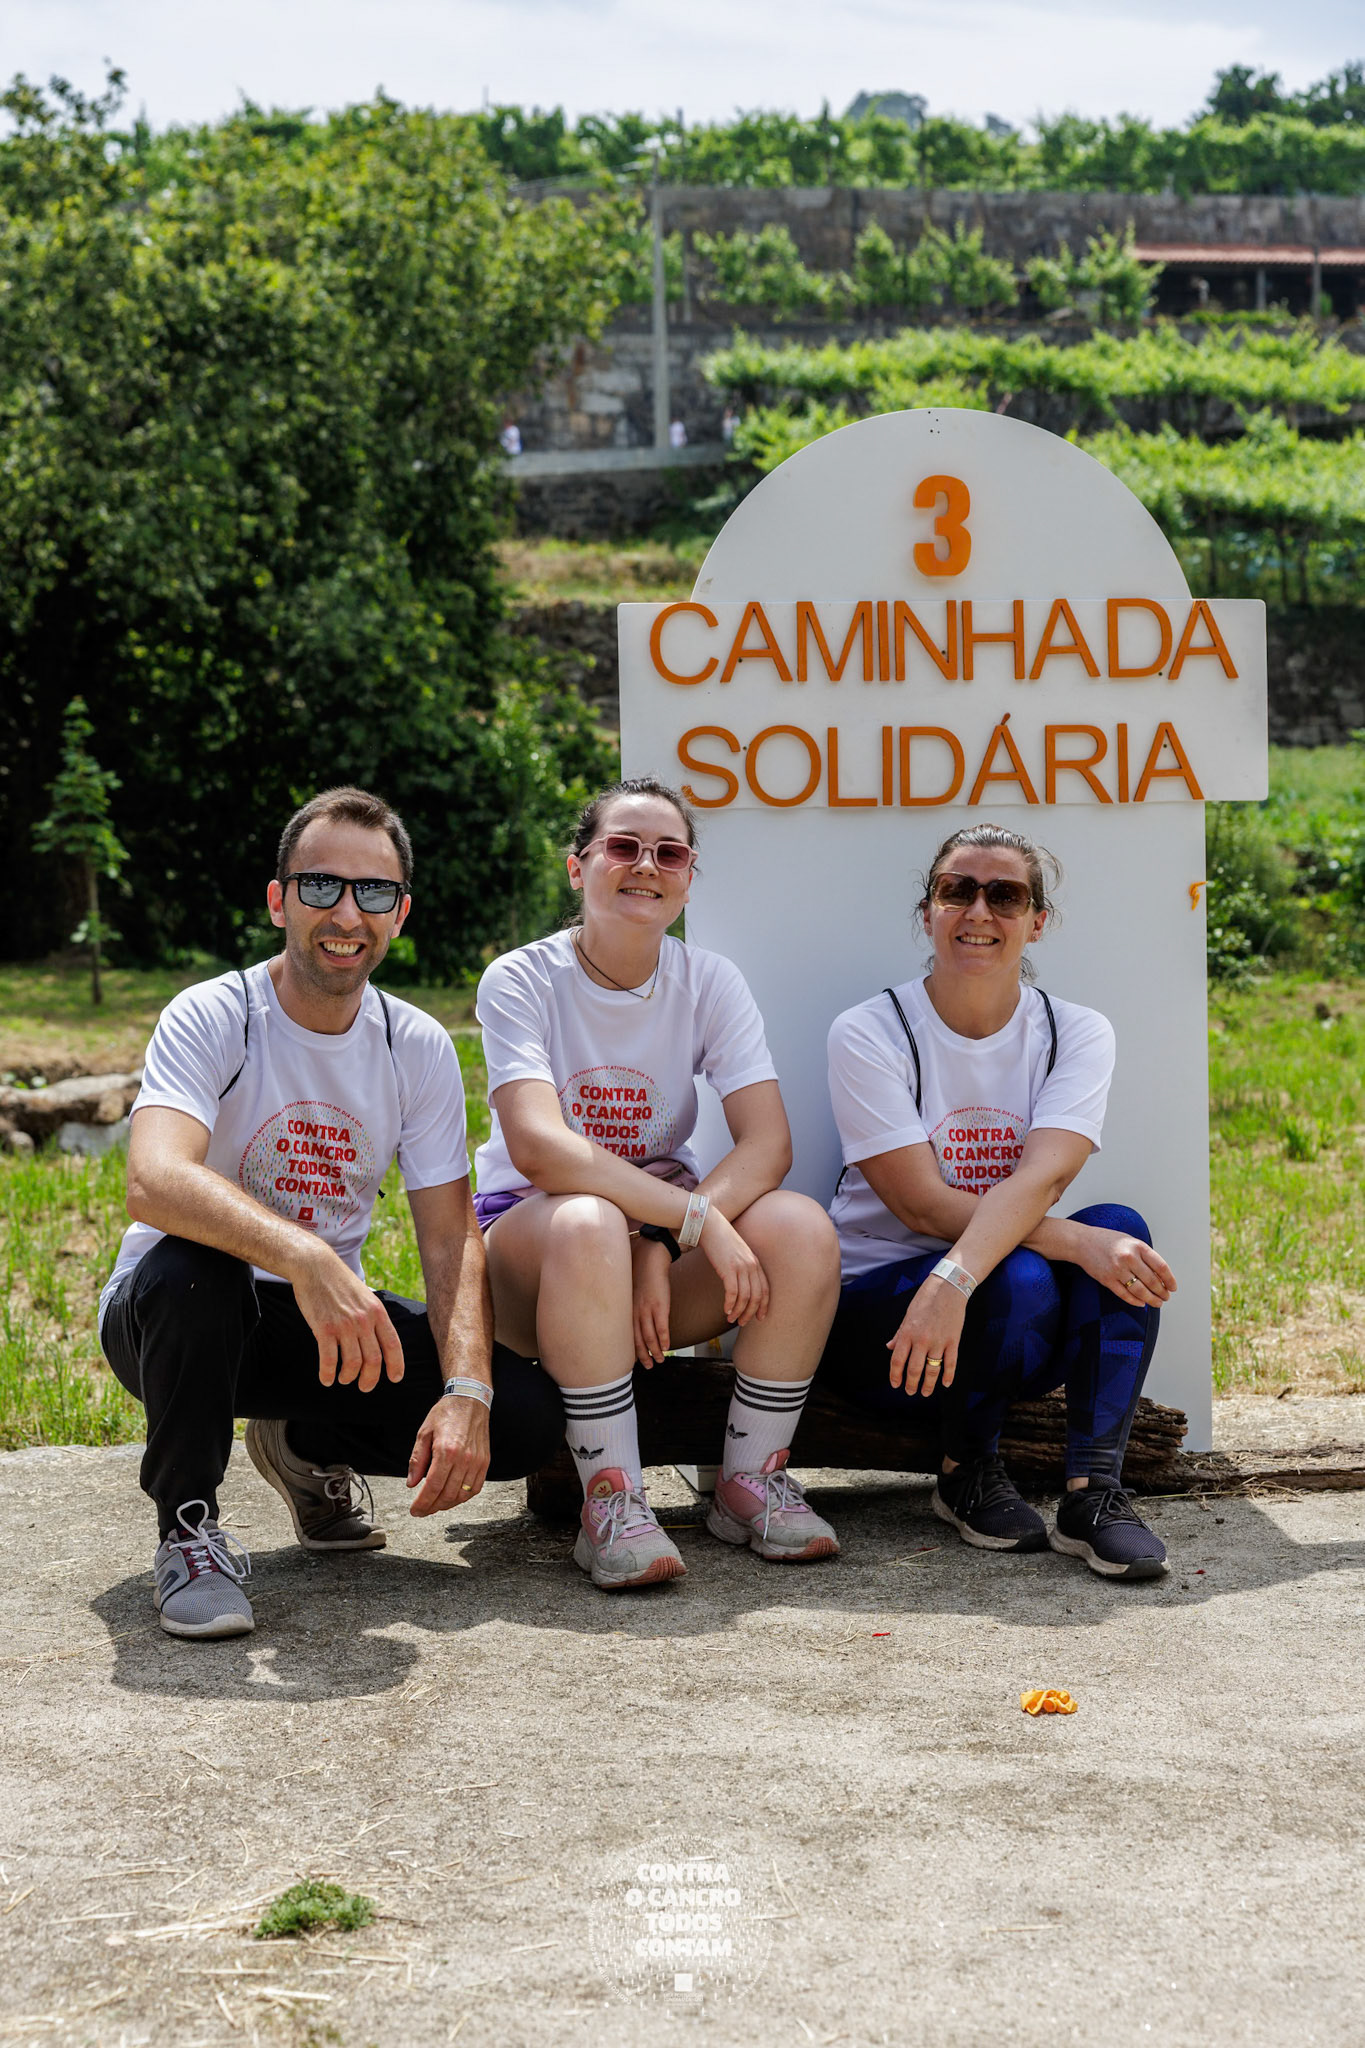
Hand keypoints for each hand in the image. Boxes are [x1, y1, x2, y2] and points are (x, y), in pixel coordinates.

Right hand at [291, 1243, 403, 1391]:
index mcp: (377, 1312)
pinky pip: (329, 1360)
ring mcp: (344, 1325)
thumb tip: (379, 1337)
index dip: (396, 1365)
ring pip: (352, 1363)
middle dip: (370, 1378)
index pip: (393, 1344)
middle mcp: (364, 1320)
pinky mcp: (324, 1328)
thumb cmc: (339, 1283)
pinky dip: (328, 1374)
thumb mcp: (365, 1296)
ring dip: (349, 1377)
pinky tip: (326, 1379)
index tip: (395, 1378)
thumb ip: (372, 1316)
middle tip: (365, 1387)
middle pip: (373, 1359)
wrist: (315, 1266)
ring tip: (344, 1379)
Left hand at [406, 1395, 491, 1514]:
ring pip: (462, 1495)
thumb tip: (411, 1482)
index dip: (422, 1503)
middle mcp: (463, 1458)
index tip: (415, 1510)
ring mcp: (476, 1462)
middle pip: (447, 1495)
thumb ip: (417, 1460)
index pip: (432, 1487)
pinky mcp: (485, 1462)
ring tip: (436, 1505)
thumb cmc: (447, 1413)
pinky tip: (453, 1497)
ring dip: (447, 1504)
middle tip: (423, 1510)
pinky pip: (475, 1488)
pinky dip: (463, 1497)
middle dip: (432, 1507)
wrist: (470, 1400)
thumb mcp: (424, 1433)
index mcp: (446, 1450)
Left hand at [632, 1235, 673, 1366]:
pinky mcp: (660, 1305)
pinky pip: (661, 1326)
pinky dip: (663, 1338)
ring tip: (659, 1361)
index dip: (631, 1349)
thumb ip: (632, 1304)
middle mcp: (635, 1311)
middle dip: (643, 1355)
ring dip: (654, 1351)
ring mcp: (647, 1309)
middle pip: (637, 1339)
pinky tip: (666, 1347)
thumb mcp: (630, 1290)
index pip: (626, 1335)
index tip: (634, 1360)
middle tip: (648, 1366)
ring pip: (649, 1336)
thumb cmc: (641, 1272)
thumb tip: (634, 1314)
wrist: (650, 1257)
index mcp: (627, 1309)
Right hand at [698, 1205, 769, 1326]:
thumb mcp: (736, 1253)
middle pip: (757, 1296)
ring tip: (731, 1318)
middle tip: (742, 1322)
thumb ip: (741, 1266)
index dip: (763, 1306)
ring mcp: (740, 1266)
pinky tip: (725, 1309)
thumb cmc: (719, 1238)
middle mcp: (751, 1265)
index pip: (765, 1289)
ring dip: (738, 1311)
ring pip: (745, 1297)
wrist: (708, 1224)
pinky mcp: (728, 1268)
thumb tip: (739, 1282)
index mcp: (755, 1262)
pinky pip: (732, 1293)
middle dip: (750, 1312)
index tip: (759, 1317)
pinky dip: (730, 1304)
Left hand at [887, 1275, 967, 1396]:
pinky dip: (948, 1376)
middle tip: (910, 1392)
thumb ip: (899, 1334)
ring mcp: (938, 1342)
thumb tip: (890, 1347)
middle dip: (911, 1384)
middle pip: (914, 1369)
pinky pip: (950, 1363)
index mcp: (907, 1333)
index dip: (895, 1375)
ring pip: (932, 1370)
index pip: (897, 1360)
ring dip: (928, 1384)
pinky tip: (946, 1384)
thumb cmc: (926, 1299)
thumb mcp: (908, 1315)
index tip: (895, 1384)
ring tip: (925, 1392)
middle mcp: (921, 1340)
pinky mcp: (953, 1341)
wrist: (948, 1287)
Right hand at [1074, 1227, 1176, 1307]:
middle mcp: (1128, 1258)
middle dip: (1161, 1292)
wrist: (1082, 1242)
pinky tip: (1141, 1303)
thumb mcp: (1130, 1241)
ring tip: (1157, 1303)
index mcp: (1138, 1246)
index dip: (1169, 1280)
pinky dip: (1135, 1301)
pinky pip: (1125, 1294)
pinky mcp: (1107, 1280)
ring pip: (1140, 1291)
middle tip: (1166, 1297)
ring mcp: (1117, 1270)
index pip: (1160, 1267)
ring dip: (1151, 1299)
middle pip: (1152, 1281)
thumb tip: (1160, 1276)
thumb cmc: (1107, 1240)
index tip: (1173, 1287)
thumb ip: (1144, 1255)